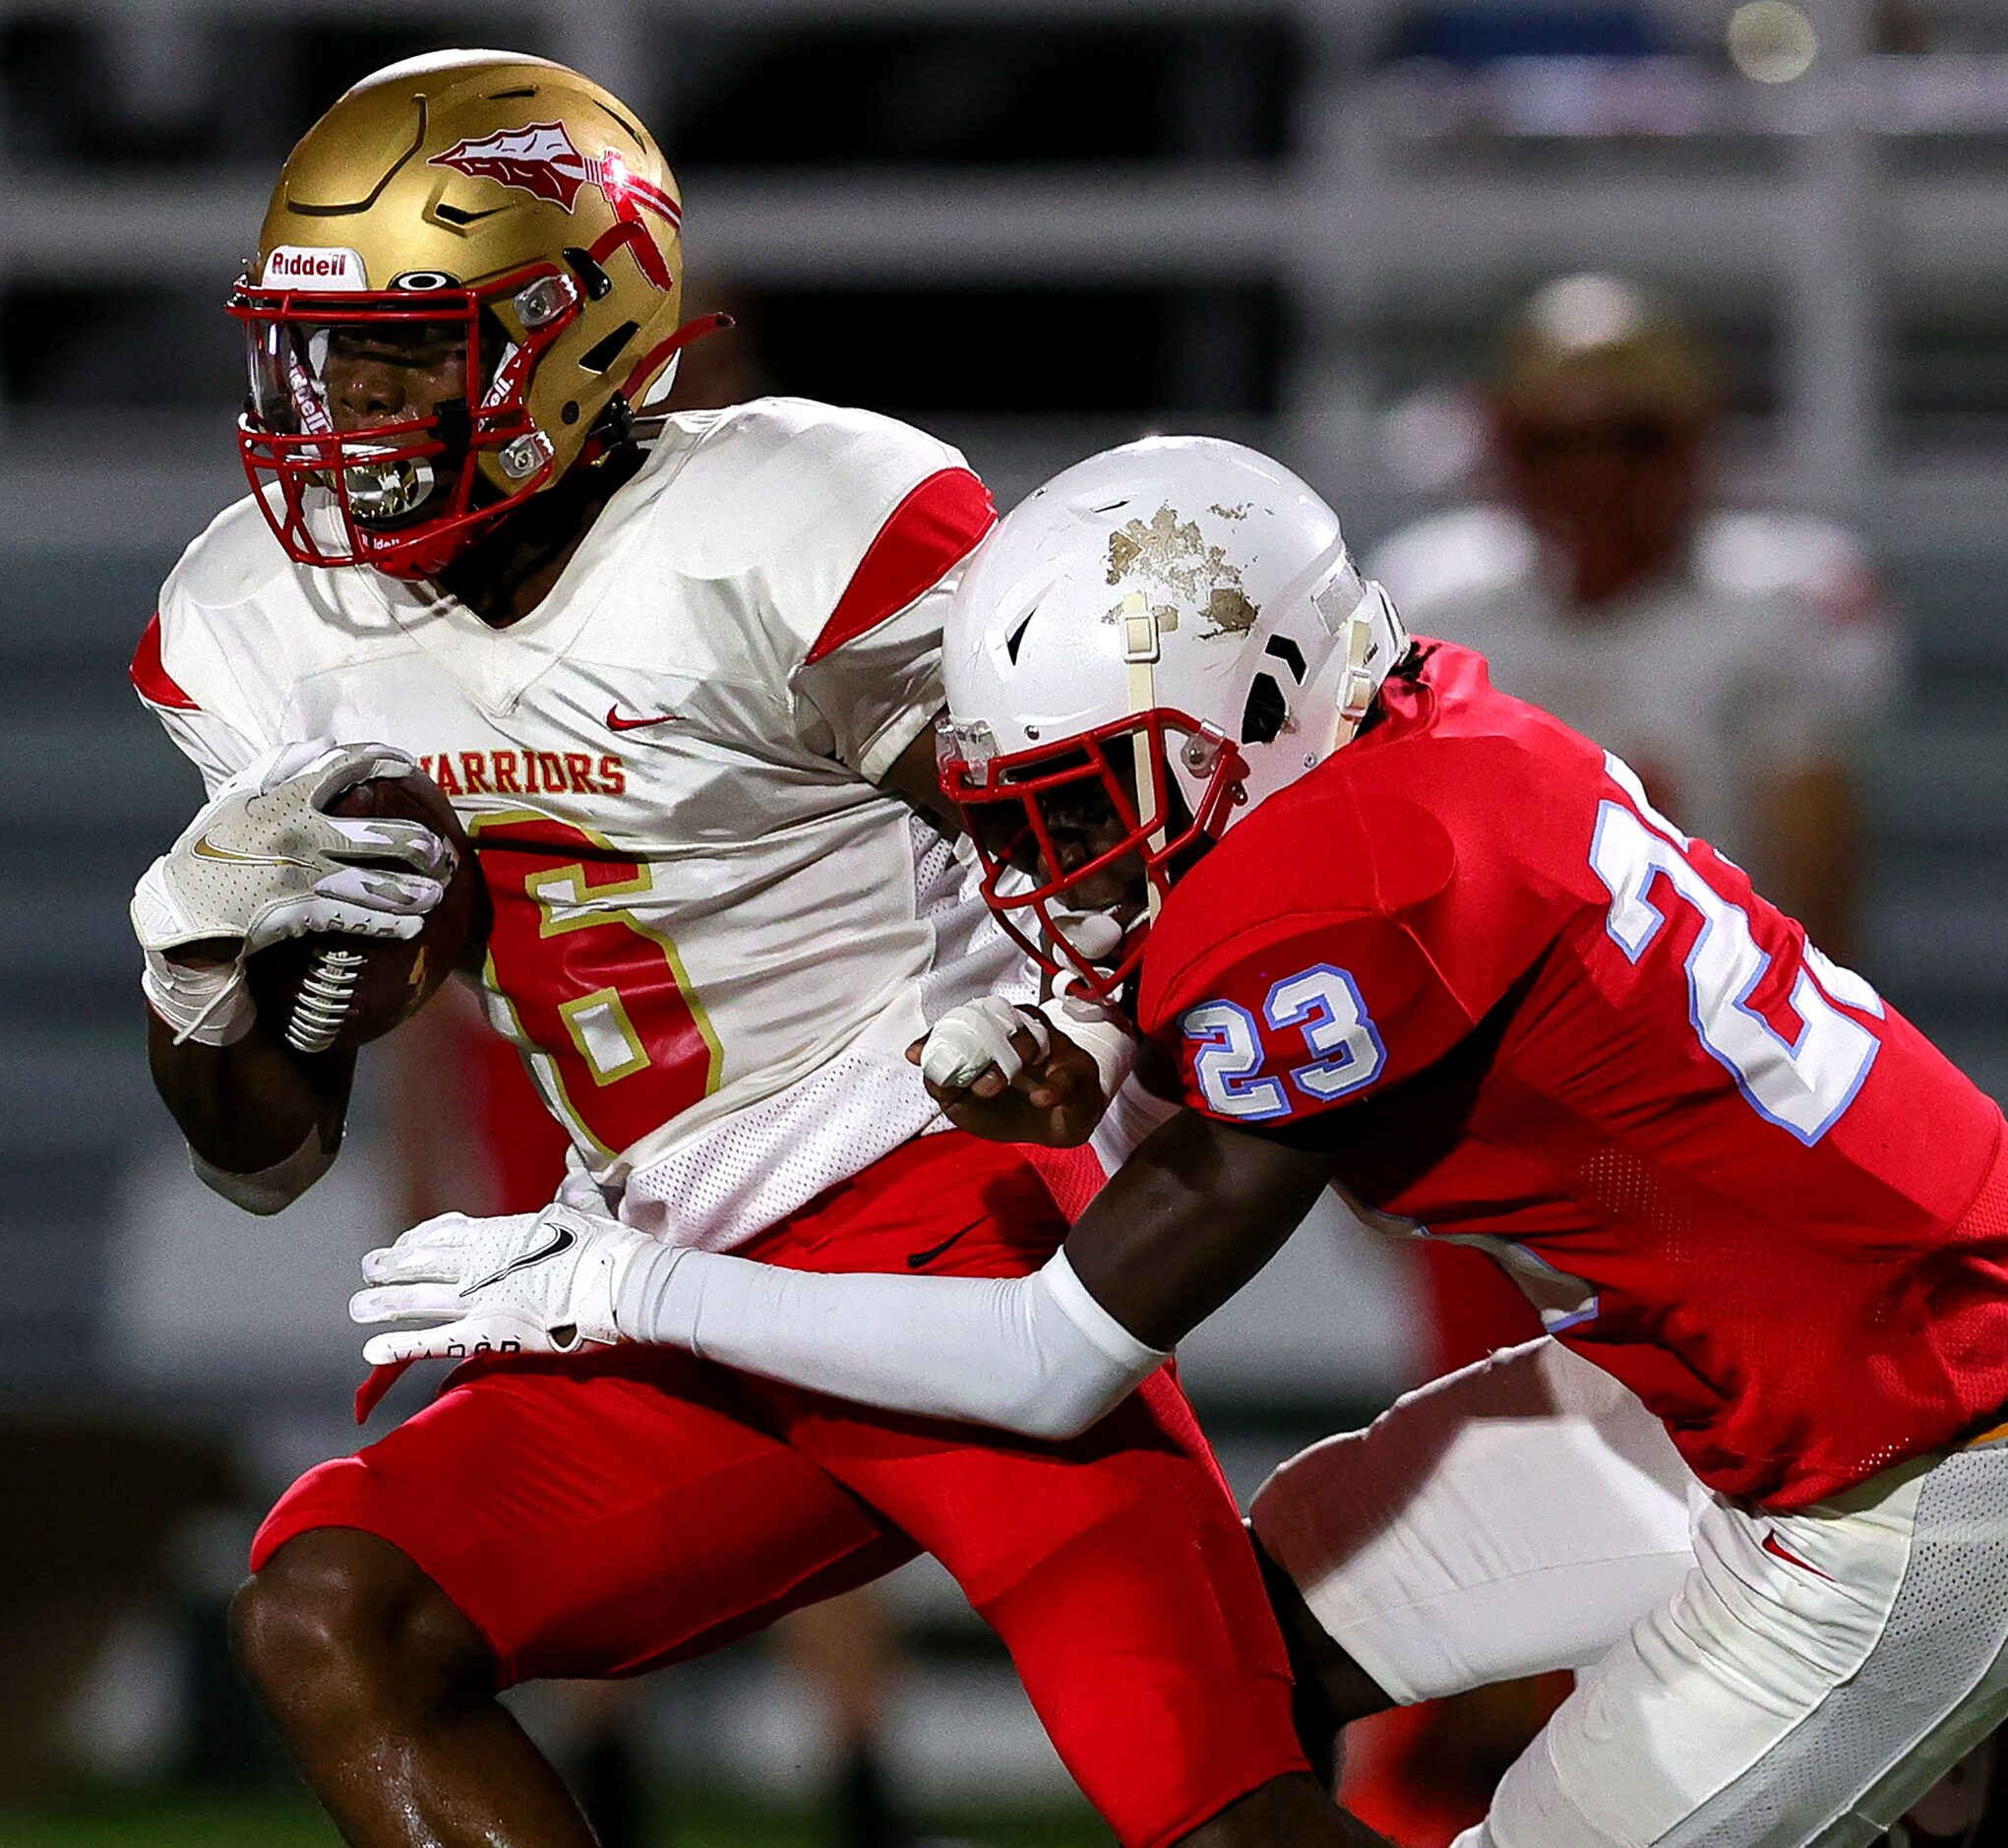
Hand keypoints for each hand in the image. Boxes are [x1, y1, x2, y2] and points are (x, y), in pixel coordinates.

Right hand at [132, 737, 449, 961]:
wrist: (182, 908)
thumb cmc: (212, 847)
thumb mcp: (235, 796)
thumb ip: (279, 765)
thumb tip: (328, 743)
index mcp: (283, 798)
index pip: (343, 768)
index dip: (383, 761)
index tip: (409, 765)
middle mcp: (298, 833)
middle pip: (376, 833)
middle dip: (416, 844)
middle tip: (438, 852)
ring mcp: (301, 875)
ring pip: (374, 884)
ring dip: (412, 893)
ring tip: (435, 895)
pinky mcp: (299, 913)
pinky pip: (354, 920)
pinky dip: (386, 926)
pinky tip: (411, 927)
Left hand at [350, 1201, 654, 1366]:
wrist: (622, 1281)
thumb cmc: (610, 1247)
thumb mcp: (584, 1211)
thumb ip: (569, 1195)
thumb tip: (574, 1170)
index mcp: (504, 1233)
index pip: (451, 1232)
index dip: (422, 1237)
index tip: (405, 1241)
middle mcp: (484, 1263)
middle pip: (426, 1262)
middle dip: (394, 1266)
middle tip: (368, 1268)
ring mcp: (483, 1298)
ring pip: (420, 1299)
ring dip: (385, 1303)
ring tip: (357, 1306)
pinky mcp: (490, 1333)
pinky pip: (436, 1341)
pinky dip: (402, 1346)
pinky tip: (374, 1350)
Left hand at [908, 996, 1110, 1146]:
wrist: (1054, 1131)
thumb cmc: (1009, 1110)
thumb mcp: (966, 1105)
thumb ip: (943, 1085)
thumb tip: (920, 1063)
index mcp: (990, 1036)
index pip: (961, 1023)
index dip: (937, 1035)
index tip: (915, 1053)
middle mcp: (1018, 1032)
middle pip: (993, 1023)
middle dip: (972, 1048)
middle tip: (959, 1077)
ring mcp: (1049, 1046)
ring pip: (1029, 1038)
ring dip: (1006, 1063)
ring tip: (990, 1088)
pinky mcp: (1076, 1067)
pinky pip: (1065, 1072)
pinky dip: (1053, 1085)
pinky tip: (1040, 1098)